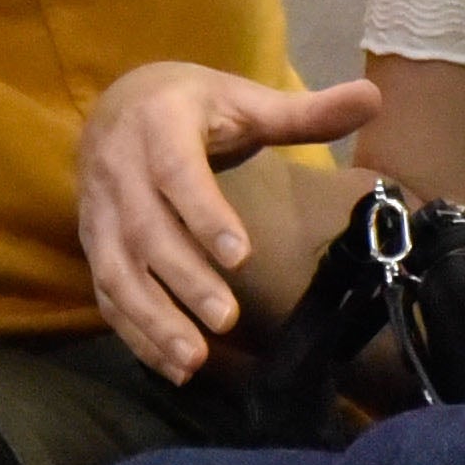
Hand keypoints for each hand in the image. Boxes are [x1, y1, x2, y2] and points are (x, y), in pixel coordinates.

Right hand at [80, 63, 381, 382]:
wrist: (118, 106)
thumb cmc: (194, 107)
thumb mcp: (244, 101)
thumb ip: (304, 112)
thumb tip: (372, 98)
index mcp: (159, 126)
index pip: (178, 173)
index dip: (206, 214)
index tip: (242, 256)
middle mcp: (119, 170)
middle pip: (146, 231)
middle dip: (184, 280)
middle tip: (228, 320)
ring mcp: (99, 213)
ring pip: (118, 271)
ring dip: (153, 319)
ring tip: (194, 359)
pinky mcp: (92, 246)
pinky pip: (107, 294)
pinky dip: (136, 333)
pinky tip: (173, 366)